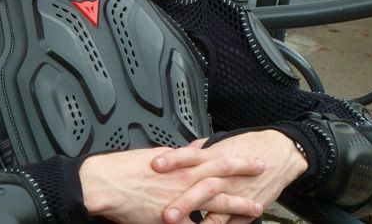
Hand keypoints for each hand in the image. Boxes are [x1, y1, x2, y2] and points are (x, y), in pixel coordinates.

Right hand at [79, 146, 266, 223]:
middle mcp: (185, 180)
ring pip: (216, 203)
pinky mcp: (172, 220)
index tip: (252, 161)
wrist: (106, 183)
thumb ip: (175, 158)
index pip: (216, 159)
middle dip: (246, 177)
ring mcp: (181, 200)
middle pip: (223, 178)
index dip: (237, 161)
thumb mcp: (154, 157)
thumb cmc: (124, 169)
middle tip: (265, 175)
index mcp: (181, 164)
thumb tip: (186, 153)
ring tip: (256, 209)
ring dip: (238, 207)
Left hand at [151, 130, 308, 223]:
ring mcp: (235, 193)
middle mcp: (224, 175)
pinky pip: (230, 222)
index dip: (173, 160)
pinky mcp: (245, 208)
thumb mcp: (223, 143)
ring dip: (200, 221)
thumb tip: (181, 150)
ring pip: (217, 209)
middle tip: (165, 213)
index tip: (155, 165)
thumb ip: (201, 150)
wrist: (280, 154)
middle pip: (202, 187)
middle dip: (183, 201)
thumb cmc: (249, 147)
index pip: (190, 156)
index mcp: (215, 156)